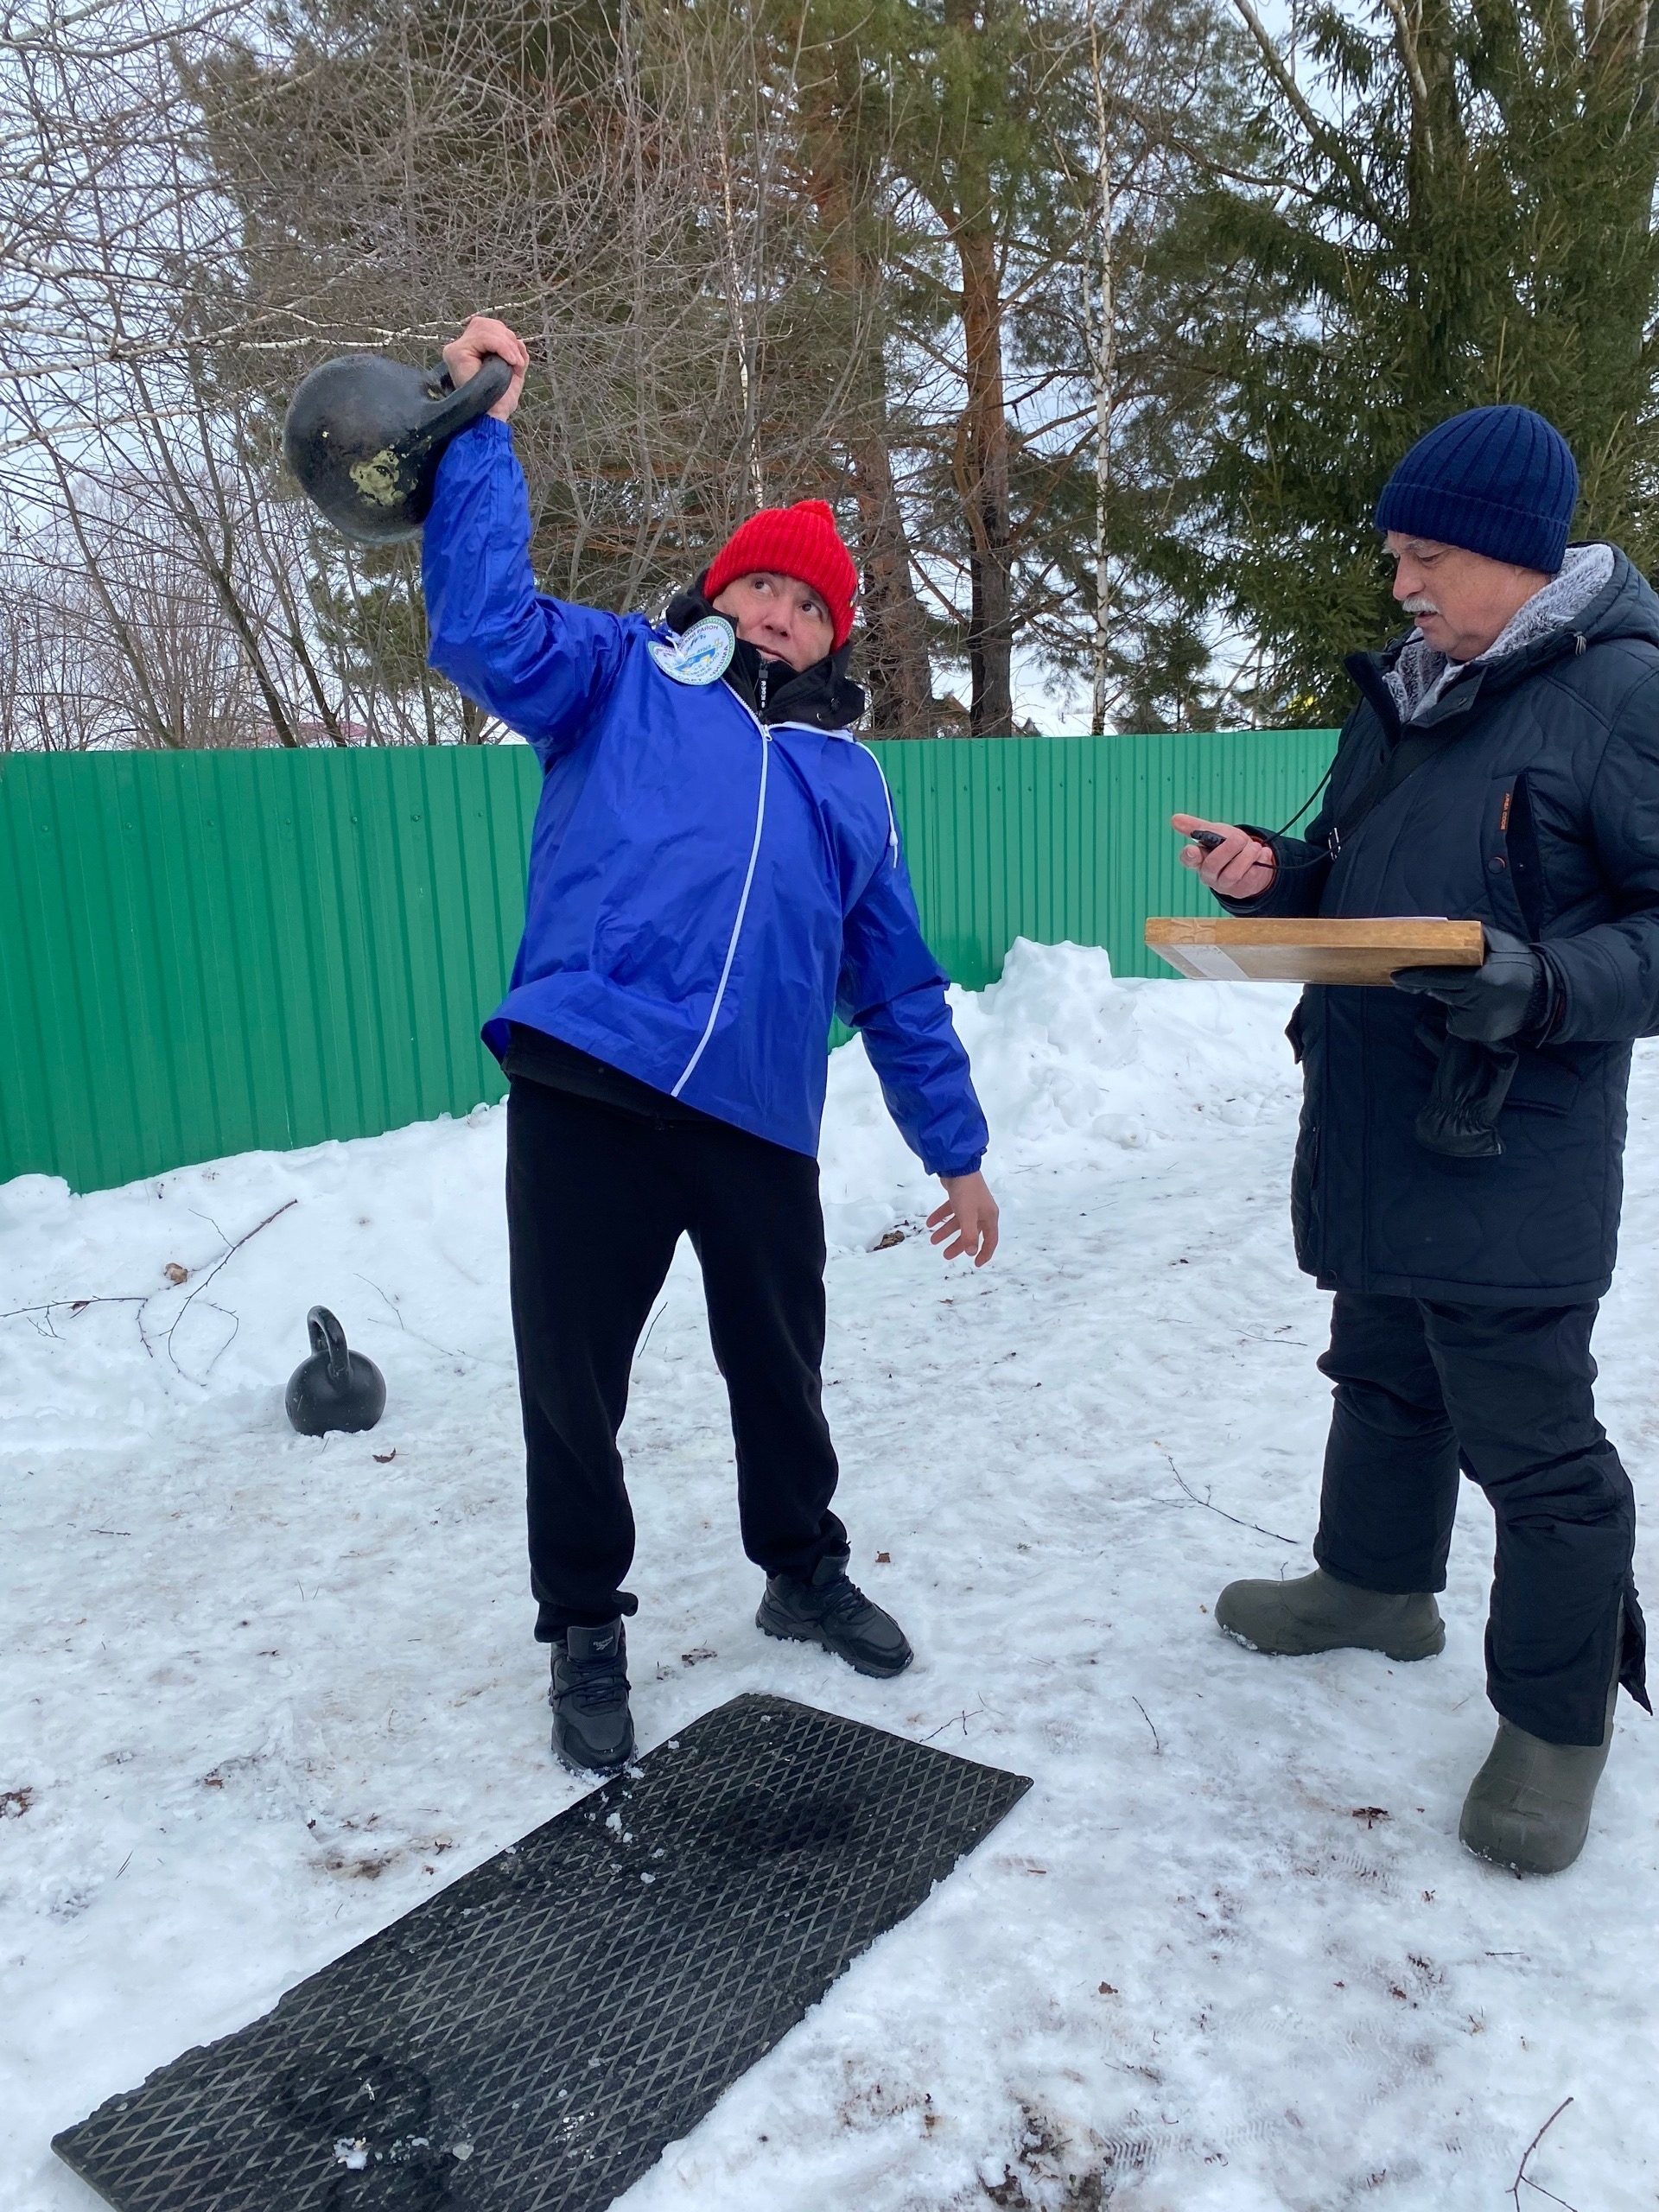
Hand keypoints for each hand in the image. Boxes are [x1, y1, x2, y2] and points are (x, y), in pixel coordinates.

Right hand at [441, 315, 527, 420]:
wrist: (491, 418)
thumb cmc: (499, 402)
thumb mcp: (513, 373)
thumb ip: (514, 354)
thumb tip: (519, 341)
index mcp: (471, 351)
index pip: (487, 328)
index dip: (506, 337)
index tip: (518, 358)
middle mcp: (460, 347)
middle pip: (485, 324)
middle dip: (507, 337)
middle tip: (517, 359)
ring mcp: (456, 349)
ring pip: (484, 328)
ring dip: (506, 343)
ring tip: (515, 362)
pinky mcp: (456, 353)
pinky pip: (483, 337)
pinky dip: (502, 346)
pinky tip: (510, 360)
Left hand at [928, 1172, 998, 1265]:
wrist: (958, 1167)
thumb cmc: (966, 1193)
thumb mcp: (968, 1216)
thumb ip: (969, 1235)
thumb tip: (971, 1252)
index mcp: (989, 1217)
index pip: (990, 1240)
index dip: (984, 1253)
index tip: (976, 1264)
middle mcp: (982, 1211)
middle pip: (971, 1233)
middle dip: (958, 1244)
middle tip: (946, 1255)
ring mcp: (971, 1204)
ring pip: (959, 1223)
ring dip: (946, 1231)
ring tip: (932, 1239)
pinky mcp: (960, 1196)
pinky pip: (951, 1211)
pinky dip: (941, 1217)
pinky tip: (929, 1222)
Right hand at [1171, 814, 1275, 899]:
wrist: (1252, 858)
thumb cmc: (1228, 845)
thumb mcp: (1215, 832)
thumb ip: (1196, 827)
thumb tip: (1174, 819)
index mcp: (1199, 859)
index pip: (1189, 860)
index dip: (1189, 856)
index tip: (1192, 850)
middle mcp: (1209, 875)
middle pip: (1212, 865)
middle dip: (1228, 849)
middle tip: (1240, 838)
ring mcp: (1225, 884)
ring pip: (1233, 873)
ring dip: (1247, 856)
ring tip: (1255, 846)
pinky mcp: (1243, 889)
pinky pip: (1251, 877)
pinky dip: (1261, 861)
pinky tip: (1264, 853)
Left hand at [1391, 927, 1546, 1043]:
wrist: (1543, 996)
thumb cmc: (1519, 965)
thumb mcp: (1500, 943)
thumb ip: (1474, 937)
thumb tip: (1444, 930)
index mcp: (1480, 981)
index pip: (1438, 979)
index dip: (1414, 978)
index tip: (1394, 976)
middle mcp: (1476, 1004)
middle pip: (1439, 992)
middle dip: (1429, 984)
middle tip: (1427, 976)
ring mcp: (1476, 1023)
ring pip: (1448, 1007)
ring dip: (1452, 998)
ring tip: (1476, 991)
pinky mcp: (1477, 1035)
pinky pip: (1457, 1021)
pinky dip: (1460, 1012)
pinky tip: (1479, 1006)